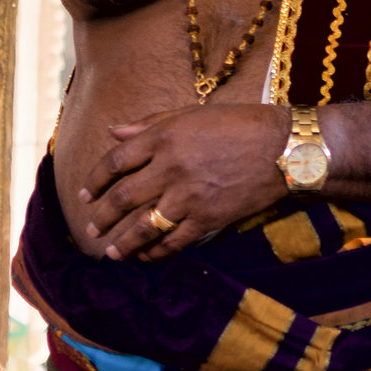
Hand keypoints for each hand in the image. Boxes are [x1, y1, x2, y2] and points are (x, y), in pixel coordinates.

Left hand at [79, 104, 292, 259]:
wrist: (286, 148)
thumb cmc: (239, 125)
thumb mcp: (191, 113)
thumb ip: (149, 125)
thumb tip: (112, 133)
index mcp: (163, 138)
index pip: (114, 163)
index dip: (94, 181)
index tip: (84, 195)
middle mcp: (170, 168)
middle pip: (122, 199)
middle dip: (101, 218)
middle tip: (90, 229)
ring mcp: (188, 196)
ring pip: (143, 226)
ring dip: (122, 243)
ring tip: (110, 252)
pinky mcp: (208, 218)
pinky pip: (173, 241)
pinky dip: (155, 252)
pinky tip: (145, 257)